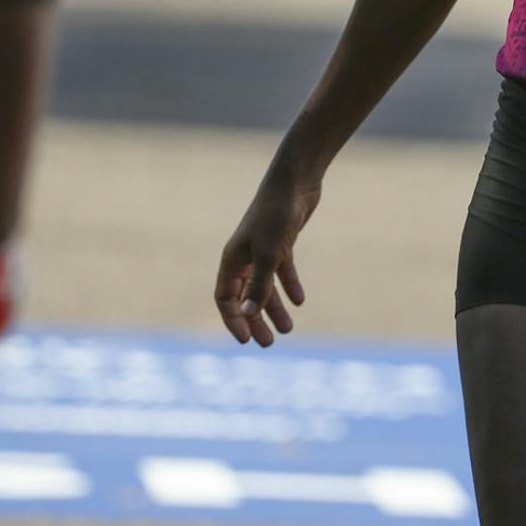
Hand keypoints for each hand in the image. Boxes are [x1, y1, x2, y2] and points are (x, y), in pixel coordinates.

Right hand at [215, 167, 320, 346]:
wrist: (294, 182)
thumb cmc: (276, 216)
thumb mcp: (269, 254)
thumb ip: (260, 285)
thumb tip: (250, 315)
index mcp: (232, 260)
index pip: (225, 298)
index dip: (234, 320)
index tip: (247, 341)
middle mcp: (244, 256)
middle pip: (245, 296)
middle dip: (255, 320)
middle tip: (268, 343)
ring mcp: (263, 249)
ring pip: (265, 286)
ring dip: (274, 308)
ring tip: (288, 330)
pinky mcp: (282, 242)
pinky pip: (283, 271)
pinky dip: (289, 285)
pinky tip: (300, 301)